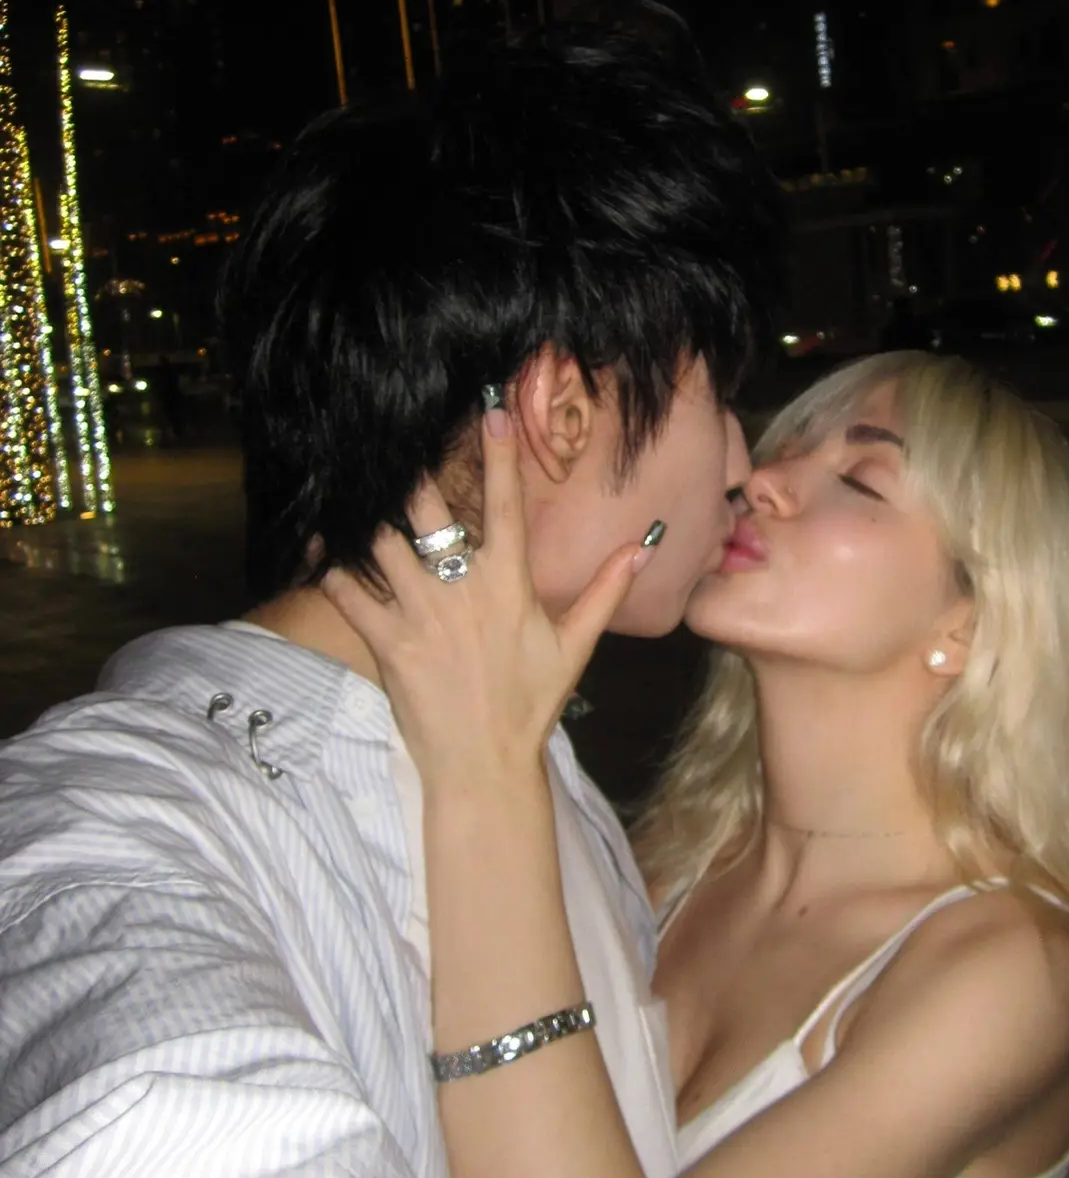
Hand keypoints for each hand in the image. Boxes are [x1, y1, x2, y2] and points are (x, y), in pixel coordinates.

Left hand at [322, 403, 654, 791]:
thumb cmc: (530, 704)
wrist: (484, 765)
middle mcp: (464, 591)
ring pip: (383, 544)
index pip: (505, 506)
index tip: (491, 412)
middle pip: (429, 511)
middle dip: (412, 477)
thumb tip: (641, 547)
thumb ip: (604, 590)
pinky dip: (328, 566)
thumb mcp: (575, 646)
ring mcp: (423, 616)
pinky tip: (319, 546)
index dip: (499, 456)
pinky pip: (347, 593)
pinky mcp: (387, 643)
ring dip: (368, 518)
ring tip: (355, 494)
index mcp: (511, 585)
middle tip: (395, 453)